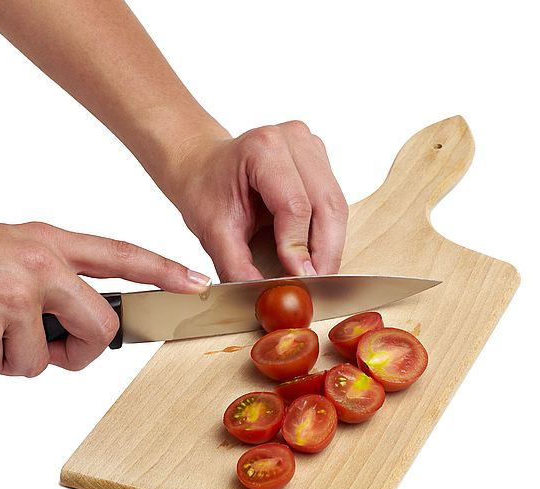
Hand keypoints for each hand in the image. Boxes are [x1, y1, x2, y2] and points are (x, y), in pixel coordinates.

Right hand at [0, 221, 209, 376]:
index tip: (196, 284)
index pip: (120, 254)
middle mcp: (38, 265)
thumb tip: (82, 320)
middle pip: (102, 327)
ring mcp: (14, 296)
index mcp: (46, 242)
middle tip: (47, 348)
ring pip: (43, 361)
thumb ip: (50, 278)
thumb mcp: (6, 251)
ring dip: (9, 359)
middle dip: (80, 351)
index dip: (163, 271)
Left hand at [166, 121, 348, 281]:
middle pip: (326, 206)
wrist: (202, 166)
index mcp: (263, 148)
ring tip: (316, 275)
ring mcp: (312, 148)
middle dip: (324, 253)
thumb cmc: (205, 189)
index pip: (295, 206)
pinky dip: (328, 235)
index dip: (299, 248)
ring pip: (337, 207)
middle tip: (316, 286)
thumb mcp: (213, 232)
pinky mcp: (321, 161)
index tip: (300, 280)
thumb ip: (238, 266)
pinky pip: (335, 204)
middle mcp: (294, 140)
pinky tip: (315, 254)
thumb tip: (267, 297)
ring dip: (330, 246)